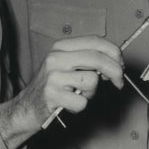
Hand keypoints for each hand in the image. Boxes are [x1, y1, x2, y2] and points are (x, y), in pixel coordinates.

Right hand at [0, 36, 123, 143]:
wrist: (27, 107)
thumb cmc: (53, 87)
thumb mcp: (67, 66)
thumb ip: (88, 60)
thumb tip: (116, 62)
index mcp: (61, 47)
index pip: (95, 41)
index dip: (114, 53)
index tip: (121, 65)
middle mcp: (56, 58)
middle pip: (97, 58)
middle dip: (116, 72)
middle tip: (119, 83)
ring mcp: (53, 76)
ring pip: (92, 81)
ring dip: (92, 92)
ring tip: (80, 94)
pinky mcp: (52, 95)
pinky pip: (82, 101)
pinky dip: (81, 106)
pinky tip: (70, 104)